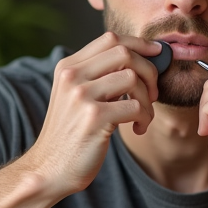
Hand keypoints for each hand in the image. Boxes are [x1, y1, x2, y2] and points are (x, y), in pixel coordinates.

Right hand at [22, 33, 161, 196]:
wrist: (49, 169)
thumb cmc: (71, 133)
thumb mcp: (75, 96)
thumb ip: (98, 75)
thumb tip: (140, 59)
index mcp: (68, 67)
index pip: (110, 39)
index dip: (140, 43)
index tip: (157, 53)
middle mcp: (72, 76)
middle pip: (124, 53)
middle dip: (148, 70)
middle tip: (152, 93)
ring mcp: (81, 96)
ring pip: (133, 78)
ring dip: (148, 98)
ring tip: (143, 115)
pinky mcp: (94, 118)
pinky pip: (135, 107)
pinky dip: (145, 117)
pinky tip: (138, 128)